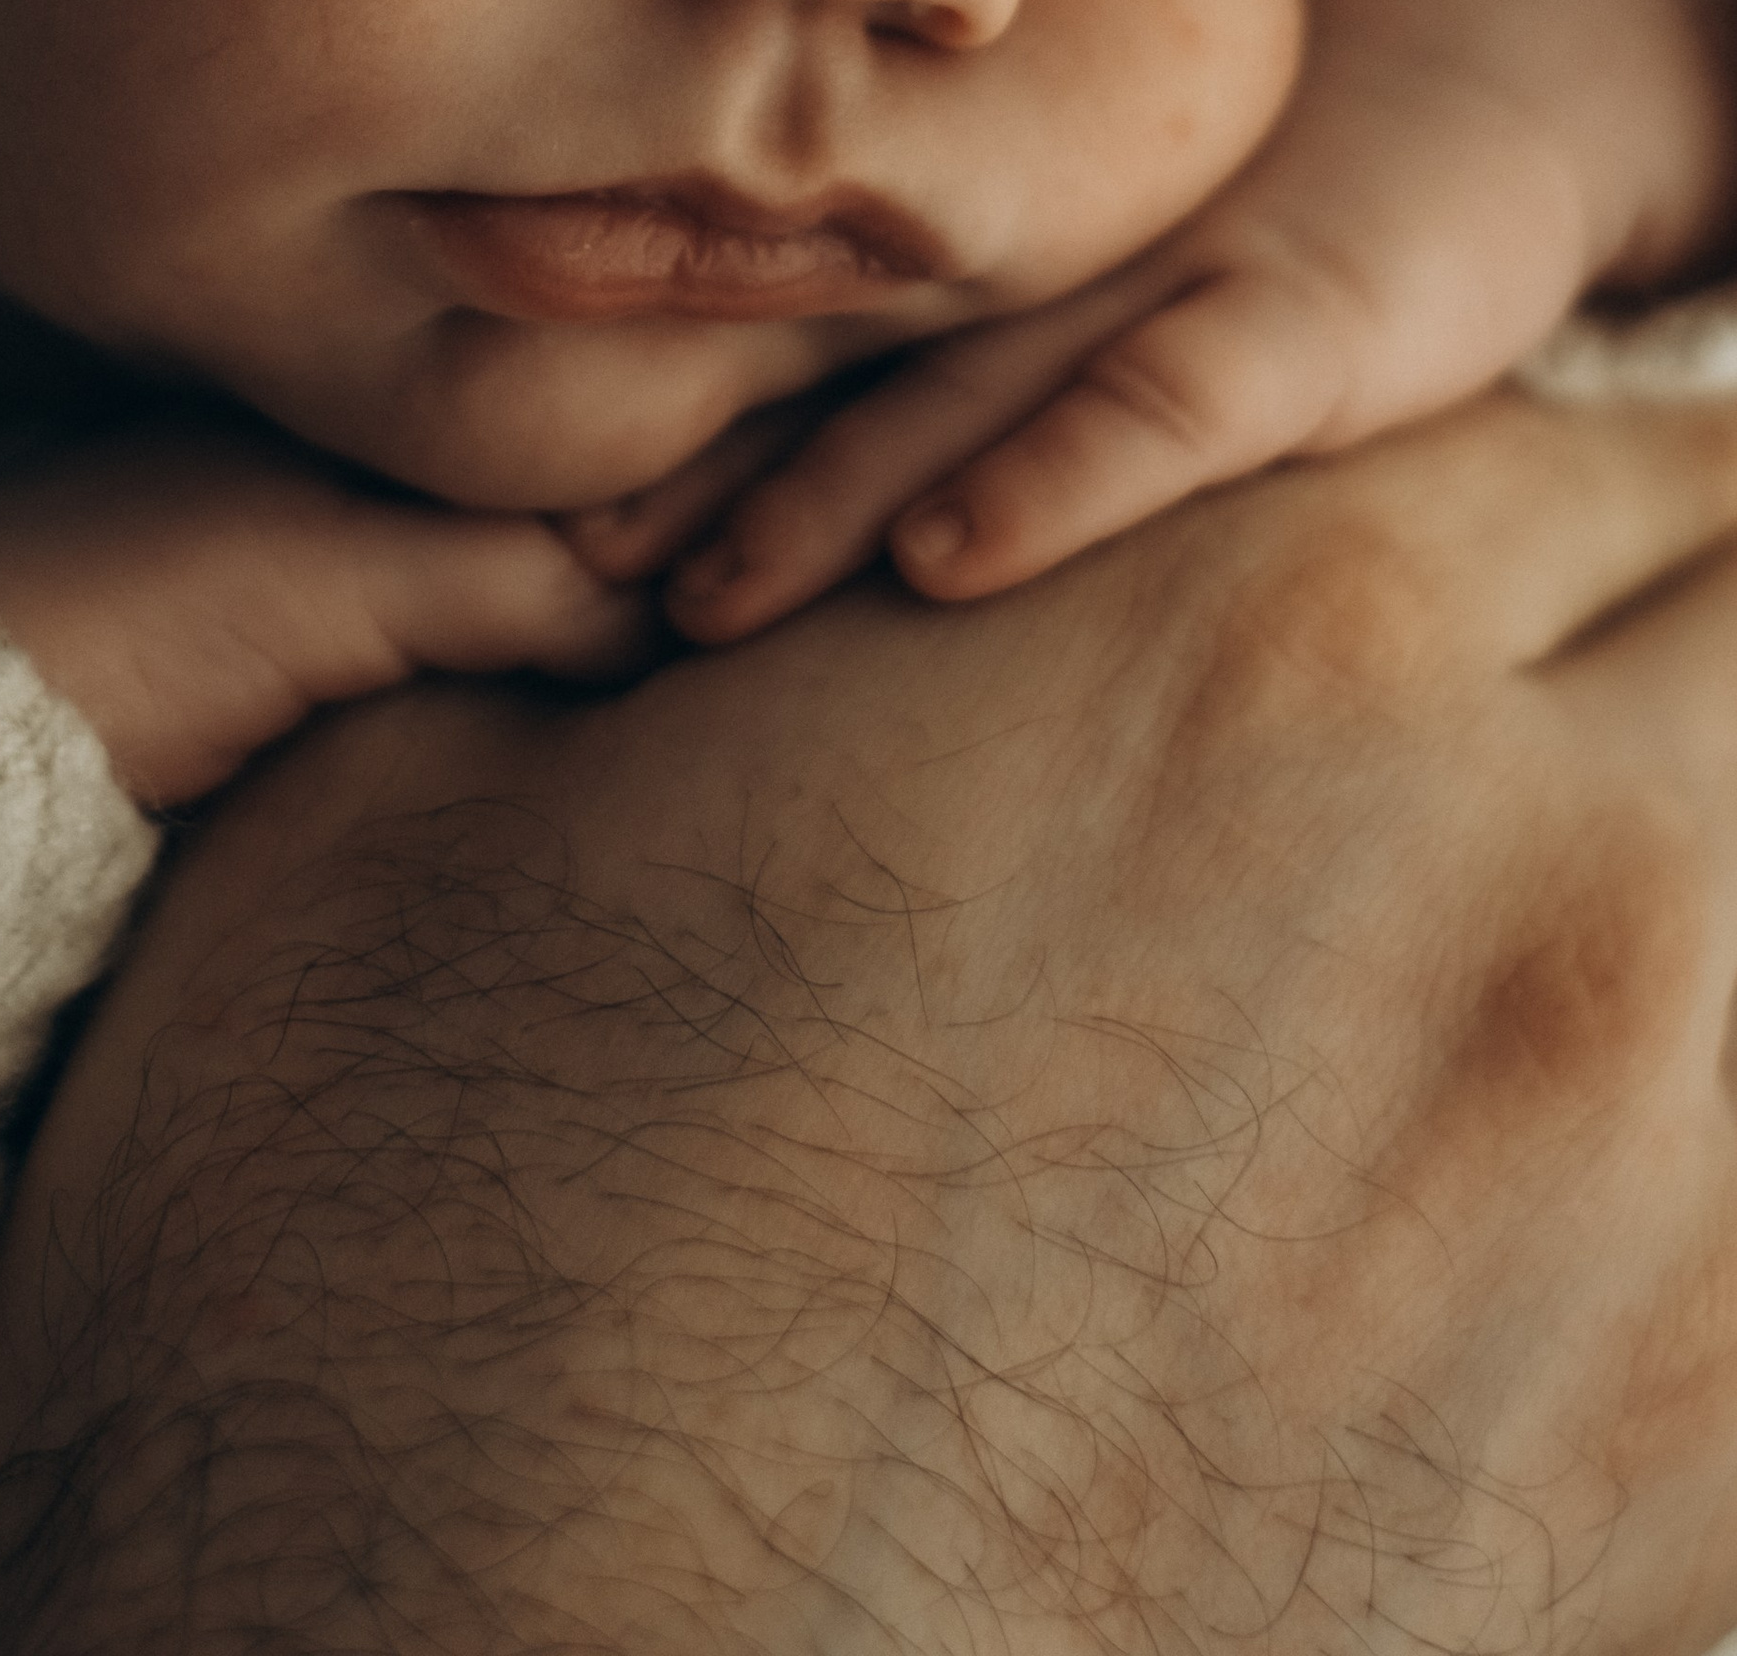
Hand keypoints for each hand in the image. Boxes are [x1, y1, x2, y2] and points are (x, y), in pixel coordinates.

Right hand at [0, 394, 1736, 1650]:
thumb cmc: (388, 1256)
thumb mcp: (456, 785)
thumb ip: (738, 617)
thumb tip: (810, 597)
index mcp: (1245, 642)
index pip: (1586, 447)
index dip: (1523, 491)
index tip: (1453, 566)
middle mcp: (1525, 907)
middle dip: (1679, 639)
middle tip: (1531, 724)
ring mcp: (1636, 1256)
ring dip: (1705, 899)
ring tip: (1537, 960)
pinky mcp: (1651, 1553)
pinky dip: (1705, 1206)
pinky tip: (1560, 1228)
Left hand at [627, 0, 1736, 635]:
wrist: (1494, 80)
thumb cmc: (1276, 206)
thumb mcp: (1110, 258)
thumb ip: (963, 341)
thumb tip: (787, 489)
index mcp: (977, 256)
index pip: (786, 343)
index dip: (651, 420)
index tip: (508, 516)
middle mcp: (1033, 264)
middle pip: (826, 382)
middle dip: (684, 482)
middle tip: (545, 578)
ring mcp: (1155, 282)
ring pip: (951, 402)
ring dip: (815, 504)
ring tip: (688, 599)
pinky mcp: (1296, 324)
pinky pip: (1159, 411)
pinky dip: (1052, 484)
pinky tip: (953, 559)